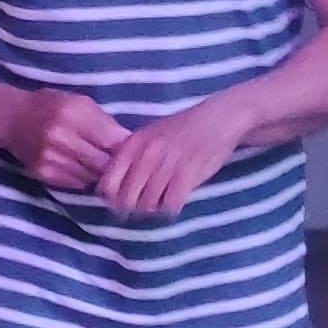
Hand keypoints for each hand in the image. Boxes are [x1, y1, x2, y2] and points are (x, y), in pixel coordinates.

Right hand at [11, 90, 127, 194]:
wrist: (12, 119)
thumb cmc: (51, 107)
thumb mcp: (80, 102)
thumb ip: (105, 121)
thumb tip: (130, 142)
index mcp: (73, 113)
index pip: (112, 139)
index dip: (126, 148)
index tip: (132, 149)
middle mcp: (60, 137)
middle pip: (103, 162)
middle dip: (115, 163)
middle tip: (119, 161)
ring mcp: (50, 158)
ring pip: (91, 176)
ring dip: (99, 172)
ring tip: (98, 162)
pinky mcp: (43, 173)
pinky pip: (76, 183)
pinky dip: (84, 177)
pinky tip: (80, 166)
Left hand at [96, 99, 247, 218]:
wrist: (220, 118)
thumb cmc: (184, 128)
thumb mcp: (151, 135)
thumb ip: (131, 156)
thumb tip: (112, 186)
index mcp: (134, 143)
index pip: (108, 183)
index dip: (112, 198)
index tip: (120, 202)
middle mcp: (147, 153)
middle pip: (127, 199)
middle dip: (133, 208)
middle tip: (143, 208)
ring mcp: (167, 163)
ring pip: (147, 204)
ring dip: (153, 208)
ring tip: (161, 201)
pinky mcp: (188, 172)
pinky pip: (170, 204)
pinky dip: (171, 207)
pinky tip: (176, 200)